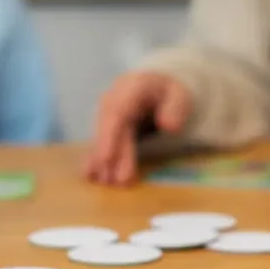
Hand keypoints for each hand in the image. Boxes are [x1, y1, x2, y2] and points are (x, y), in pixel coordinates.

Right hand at [85, 71, 190, 185]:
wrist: (159, 85)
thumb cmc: (169, 91)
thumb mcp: (180, 94)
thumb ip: (175, 108)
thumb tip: (169, 126)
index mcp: (131, 88)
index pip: (117, 112)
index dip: (109, 136)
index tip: (106, 158)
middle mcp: (113, 99)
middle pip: (109, 129)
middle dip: (111, 155)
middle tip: (116, 181)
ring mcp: (108, 113)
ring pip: (102, 138)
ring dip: (101, 161)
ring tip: (105, 183)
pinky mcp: (108, 126)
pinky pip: (100, 142)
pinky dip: (95, 158)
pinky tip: (89, 175)